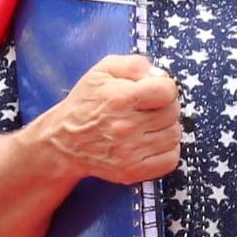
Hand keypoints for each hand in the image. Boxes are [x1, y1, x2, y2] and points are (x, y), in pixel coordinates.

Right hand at [31, 54, 180, 184]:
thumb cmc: (86, 103)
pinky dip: (167, 150)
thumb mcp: (103, 70)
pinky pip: (170, 160)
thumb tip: (160, 75)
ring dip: (166, 128)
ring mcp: (129, 153)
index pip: (167, 91)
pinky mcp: (131, 171)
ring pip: (173, 136)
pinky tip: (152, 143)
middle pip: (172, 113)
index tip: (155, 90)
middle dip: (165, 107)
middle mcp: (125, 127)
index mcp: (119, 98)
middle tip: (149, 108)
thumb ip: (135, 64)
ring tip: (148, 125)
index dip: (165, 87)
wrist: (63, 142)